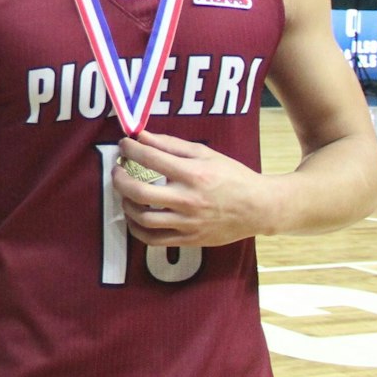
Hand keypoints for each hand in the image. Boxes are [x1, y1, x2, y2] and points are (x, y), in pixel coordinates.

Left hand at [113, 130, 271, 247]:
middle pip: (139, 192)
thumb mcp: (205, 154)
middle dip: (119, 179)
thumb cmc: (233, 177)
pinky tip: (134, 217)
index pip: (150, 159)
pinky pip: (153, 240)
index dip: (130, 149)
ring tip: (125, 193)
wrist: (260, 208)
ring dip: (125, 204)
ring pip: (143, 219)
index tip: (124, 145)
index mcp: (193, 174)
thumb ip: (171, 145)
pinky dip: (136, 229)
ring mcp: (188, 223)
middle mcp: (188, 200)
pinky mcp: (190, 240)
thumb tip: (141, 136)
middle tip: (117, 170)